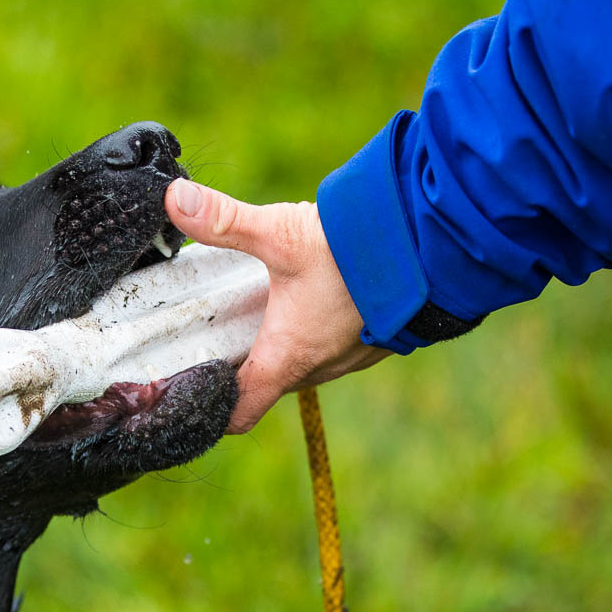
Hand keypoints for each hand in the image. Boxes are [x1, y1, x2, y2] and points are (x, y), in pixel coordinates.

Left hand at [164, 178, 389, 433]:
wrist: (436, 250)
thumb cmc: (359, 252)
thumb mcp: (282, 233)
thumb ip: (226, 220)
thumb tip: (175, 200)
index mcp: (287, 357)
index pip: (239, 411)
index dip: (210, 407)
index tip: (188, 388)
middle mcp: (318, 368)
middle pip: (264, 383)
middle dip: (238, 364)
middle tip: (210, 330)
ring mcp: (350, 358)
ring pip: (299, 363)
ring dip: (277, 344)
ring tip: (253, 308)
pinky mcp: (374, 339)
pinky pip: (331, 348)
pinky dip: (311, 332)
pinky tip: (306, 295)